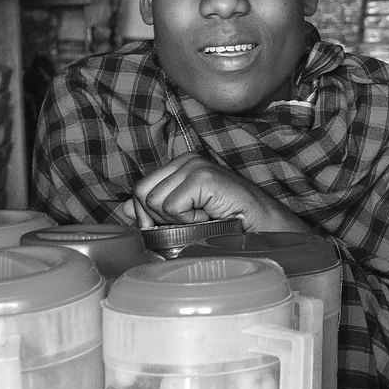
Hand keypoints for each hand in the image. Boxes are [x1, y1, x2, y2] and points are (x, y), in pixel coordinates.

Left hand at [119, 153, 304, 232]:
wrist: (263, 228)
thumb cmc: (227, 225)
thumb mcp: (185, 216)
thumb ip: (156, 209)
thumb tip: (125, 210)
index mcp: (180, 165)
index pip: (140, 188)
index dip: (148, 215)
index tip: (176, 225)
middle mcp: (186, 159)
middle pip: (141, 193)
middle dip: (159, 218)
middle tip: (191, 223)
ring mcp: (195, 165)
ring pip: (154, 202)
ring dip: (177, 221)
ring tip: (203, 219)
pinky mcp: (203, 177)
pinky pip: (171, 207)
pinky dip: (188, 221)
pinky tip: (210, 217)